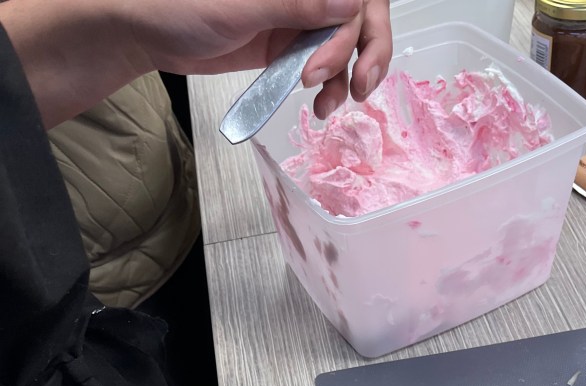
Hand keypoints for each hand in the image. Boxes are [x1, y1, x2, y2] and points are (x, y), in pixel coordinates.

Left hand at [129, 0, 391, 116]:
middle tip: (358, 86)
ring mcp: (297, 17)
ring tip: (328, 103)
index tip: (347, 51)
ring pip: (346, 44)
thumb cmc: (180, 5)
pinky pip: (323, 66)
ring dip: (347, 76)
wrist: (148, 34)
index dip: (361, 20)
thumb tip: (350, 4)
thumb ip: (297, 4)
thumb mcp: (242, 7)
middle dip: (367, 51)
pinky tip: (320, 104)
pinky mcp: (287, 47)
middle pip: (360, 15)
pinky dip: (329, 87)